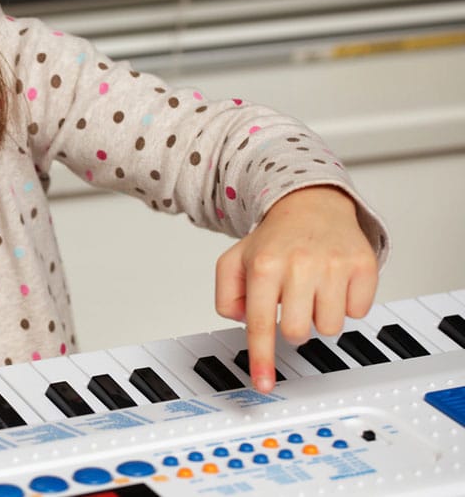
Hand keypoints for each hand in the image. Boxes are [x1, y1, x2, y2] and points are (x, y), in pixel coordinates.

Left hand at [214, 185, 377, 392]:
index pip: (259, 323)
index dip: (261, 359)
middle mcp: (299, 264)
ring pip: (331, 327)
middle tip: (291, 302)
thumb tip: (242, 321)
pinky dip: (347, 304)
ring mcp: (334, 264)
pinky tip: (335, 282)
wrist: (311, 205)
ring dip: (320, 316)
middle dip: (293, 326)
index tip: (264, 385)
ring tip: (313, 290)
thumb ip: (226, 294)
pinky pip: (358, 312)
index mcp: (263, 265)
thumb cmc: (274, 240)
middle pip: (297, 333)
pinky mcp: (364, 265)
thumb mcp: (235, 260)